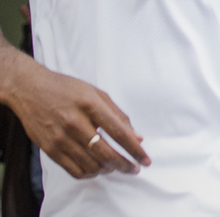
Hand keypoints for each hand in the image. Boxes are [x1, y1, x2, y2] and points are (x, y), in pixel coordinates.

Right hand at [2, 58, 148, 177]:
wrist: (30, 89)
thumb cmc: (67, 89)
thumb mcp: (97, 94)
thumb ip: (118, 115)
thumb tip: (137, 136)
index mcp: (91, 105)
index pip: (119, 133)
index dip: (134, 149)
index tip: (145, 160)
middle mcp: (75, 122)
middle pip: (105, 153)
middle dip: (124, 165)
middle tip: (134, 169)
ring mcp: (60, 137)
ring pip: (90, 165)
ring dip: (107, 170)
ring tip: (115, 167)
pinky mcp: (49, 148)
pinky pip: (73, 169)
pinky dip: (89, 173)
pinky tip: (97, 169)